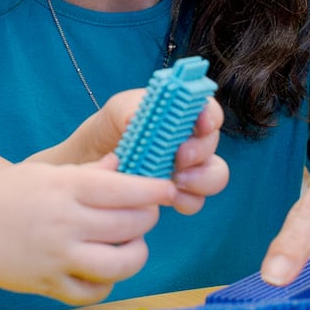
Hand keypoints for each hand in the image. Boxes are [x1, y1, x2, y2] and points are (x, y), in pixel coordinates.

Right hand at [0, 158, 175, 304]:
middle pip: (130, 224)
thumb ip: (86, 172)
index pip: (124, 189)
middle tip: (145, 214)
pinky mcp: (51, 285)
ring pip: (121, 263)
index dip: (153, 190)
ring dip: (135, 253)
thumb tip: (124, 165)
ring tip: (130, 244)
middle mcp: (64, 223)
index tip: (166, 189)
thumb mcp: (42, 173)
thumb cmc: (2, 196)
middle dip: (147, 218)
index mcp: (64, 188)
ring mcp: (58, 258)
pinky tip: (104, 269)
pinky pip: (95, 291)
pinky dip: (107, 283)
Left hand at [96, 89, 228, 214]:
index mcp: (181, 113)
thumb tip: (139, 117)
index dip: (211, 116)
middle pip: (212, 144)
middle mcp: (191, 139)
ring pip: (214, 175)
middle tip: (180, 157)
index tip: (202, 124)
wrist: (95, 161)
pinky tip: (168, 197)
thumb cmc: (111, 128)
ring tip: (177, 180)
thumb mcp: (118, 110)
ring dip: (201, 178)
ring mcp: (188, 168)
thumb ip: (132, 109)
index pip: (208, 110)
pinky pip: (195, 200)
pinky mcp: (179, 193)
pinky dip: (186, 200)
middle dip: (200, 150)